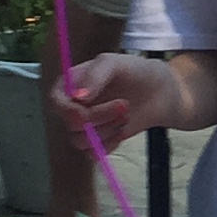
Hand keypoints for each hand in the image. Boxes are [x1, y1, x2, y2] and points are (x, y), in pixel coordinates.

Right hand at [56, 55, 173, 148]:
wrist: (160, 91)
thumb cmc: (136, 71)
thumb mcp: (116, 63)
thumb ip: (96, 75)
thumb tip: (77, 97)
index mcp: (71, 84)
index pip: (56, 102)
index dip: (67, 110)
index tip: (85, 111)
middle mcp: (74, 106)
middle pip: (71, 124)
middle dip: (99, 118)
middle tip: (124, 105)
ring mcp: (86, 125)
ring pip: (81, 141)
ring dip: (107, 130)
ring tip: (125, 115)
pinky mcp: (99, 141)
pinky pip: (94, 153)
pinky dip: (110, 144)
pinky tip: (123, 130)